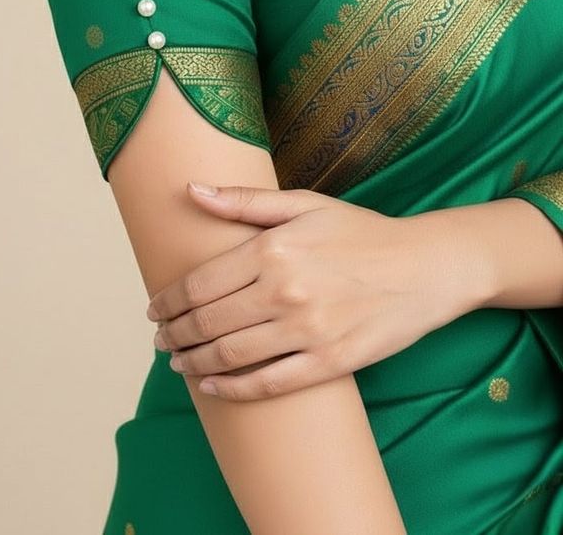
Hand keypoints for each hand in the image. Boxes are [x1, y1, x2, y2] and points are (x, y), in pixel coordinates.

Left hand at [145, 182, 486, 400]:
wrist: (425, 267)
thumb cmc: (360, 232)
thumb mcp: (303, 204)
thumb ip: (243, 201)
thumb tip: (190, 190)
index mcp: (272, 250)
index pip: (199, 284)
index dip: (168, 301)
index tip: (154, 309)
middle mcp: (285, 292)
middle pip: (208, 322)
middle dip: (175, 334)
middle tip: (160, 339)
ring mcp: (308, 331)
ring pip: (231, 356)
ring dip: (194, 362)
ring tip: (178, 362)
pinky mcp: (330, 362)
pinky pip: (270, 384)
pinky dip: (233, 389)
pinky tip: (212, 385)